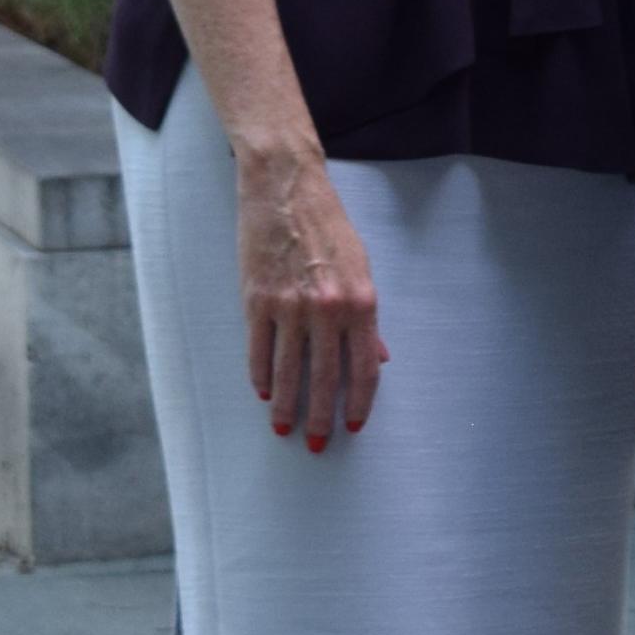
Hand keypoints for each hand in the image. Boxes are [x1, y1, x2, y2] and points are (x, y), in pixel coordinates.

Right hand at [236, 147, 385, 449]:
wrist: (286, 189)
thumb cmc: (329, 227)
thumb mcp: (363, 269)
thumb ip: (367, 319)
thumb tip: (377, 358)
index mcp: (361, 303)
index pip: (363, 368)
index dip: (359, 402)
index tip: (353, 426)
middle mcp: (327, 309)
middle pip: (326, 378)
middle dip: (321, 417)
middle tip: (317, 445)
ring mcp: (289, 307)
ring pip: (288, 371)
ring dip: (287, 407)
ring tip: (284, 430)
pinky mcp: (256, 300)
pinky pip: (258, 350)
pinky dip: (260, 377)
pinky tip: (263, 395)